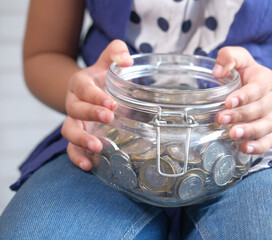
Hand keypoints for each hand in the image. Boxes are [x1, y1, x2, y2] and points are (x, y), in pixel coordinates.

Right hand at [61, 40, 132, 170]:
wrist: (86, 90)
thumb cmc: (101, 76)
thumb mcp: (107, 61)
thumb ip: (116, 52)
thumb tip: (127, 60)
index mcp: (80, 84)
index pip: (84, 88)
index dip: (95, 96)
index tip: (112, 103)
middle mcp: (73, 103)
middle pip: (75, 109)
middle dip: (91, 114)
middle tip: (110, 117)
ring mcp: (74, 121)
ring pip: (69, 131)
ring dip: (81, 139)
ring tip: (98, 147)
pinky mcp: (77, 137)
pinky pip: (71, 149)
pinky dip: (77, 157)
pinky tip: (89, 166)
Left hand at [213, 47, 271, 154]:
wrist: (264, 88)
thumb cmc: (247, 74)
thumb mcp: (240, 59)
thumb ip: (229, 57)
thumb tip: (217, 71)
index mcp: (266, 81)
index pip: (257, 89)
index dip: (244, 96)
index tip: (228, 102)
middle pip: (259, 109)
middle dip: (240, 115)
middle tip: (221, 118)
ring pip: (265, 127)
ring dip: (249, 131)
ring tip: (232, 134)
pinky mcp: (269, 131)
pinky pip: (268, 142)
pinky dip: (258, 147)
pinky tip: (244, 148)